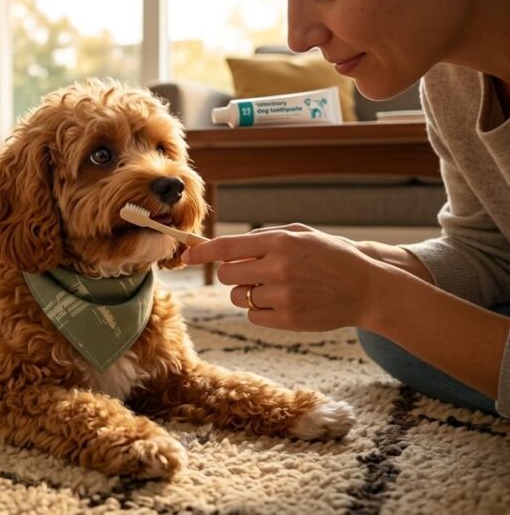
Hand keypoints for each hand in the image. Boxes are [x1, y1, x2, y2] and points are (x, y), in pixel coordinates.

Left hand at [180, 224, 390, 331]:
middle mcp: (279, 268)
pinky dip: (260, 310)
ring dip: (246, 292)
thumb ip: (264, 238)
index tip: (186, 256)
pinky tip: (283, 303)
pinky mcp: (287, 320)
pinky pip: (252, 315)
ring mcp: (283, 296)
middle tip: (252, 271)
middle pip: (226, 274)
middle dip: (232, 273)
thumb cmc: (331, 257)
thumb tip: (226, 248)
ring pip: (237, 296)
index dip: (202, 252)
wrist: (369, 289)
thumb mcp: (302, 235)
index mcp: (281, 242)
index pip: (228, 247)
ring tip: (274, 287)